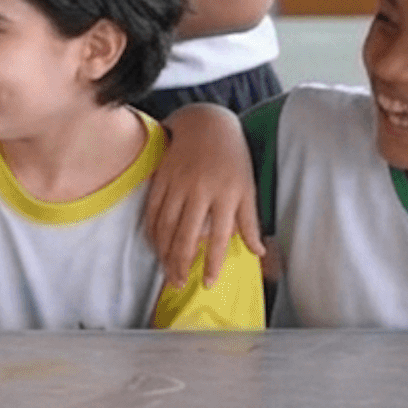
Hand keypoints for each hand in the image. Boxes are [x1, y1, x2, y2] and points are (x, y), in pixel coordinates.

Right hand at [142, 105, 261, 287]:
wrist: (206, 124)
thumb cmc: (233, 158)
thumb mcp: (248, 188)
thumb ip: (250, 222)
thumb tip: (257, 252)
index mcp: (226, 195)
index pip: (218, 237)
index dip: (211, 263)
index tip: (207, 282)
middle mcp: (200, 191)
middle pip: (186, 236)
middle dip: (180, 263)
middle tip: (177, 283)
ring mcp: (177, 184)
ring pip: (165, 226)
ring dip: (163, 252)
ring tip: (165, 270)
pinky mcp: (161, 178)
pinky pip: (152, 210)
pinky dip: (151, 231)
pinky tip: (153, 244)